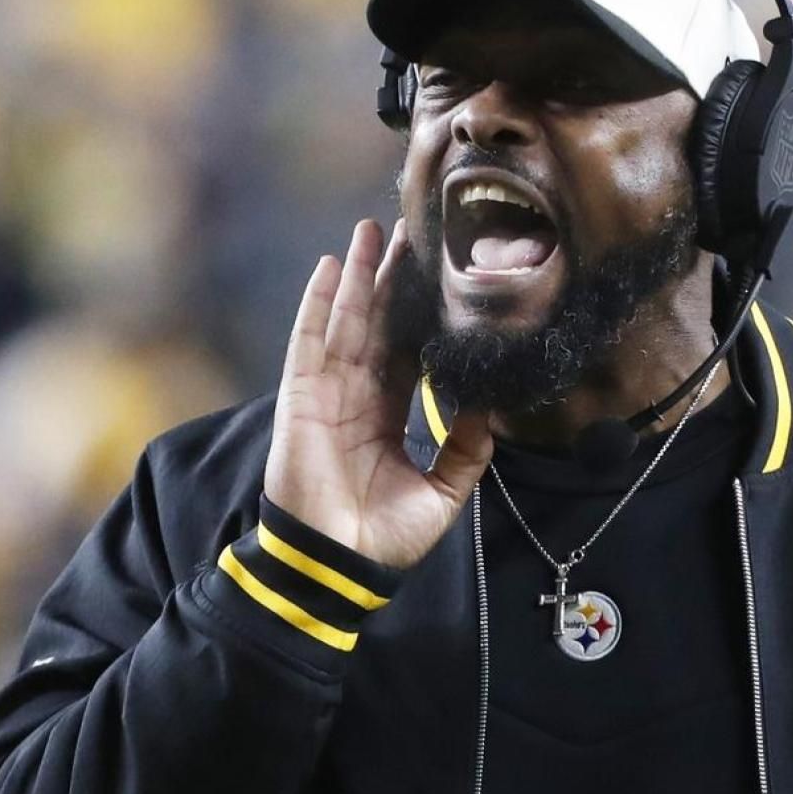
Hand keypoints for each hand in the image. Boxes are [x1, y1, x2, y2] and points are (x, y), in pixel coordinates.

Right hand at [263, 218, 493, 569]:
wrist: (339, 564)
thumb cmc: (385, 538)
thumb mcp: (444, 491)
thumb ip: (467, 448)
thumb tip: (490, 404)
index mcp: (388, 415)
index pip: (410, 351)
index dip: (425, 313)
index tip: (443, 274)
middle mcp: (358, 396)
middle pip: (379, 323)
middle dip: (394, 277)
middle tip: (413, 229)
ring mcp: (327, 393)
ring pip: (346, 320)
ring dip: (358, 274)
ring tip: (372, 229)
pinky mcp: (301, 396)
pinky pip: (309, 340)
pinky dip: (318, 303)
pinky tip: (331, 266)